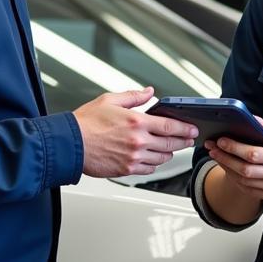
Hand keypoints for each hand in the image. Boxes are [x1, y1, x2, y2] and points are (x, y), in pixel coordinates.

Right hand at [74, 87, 198, 177]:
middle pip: (170, 144)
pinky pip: (148, 170)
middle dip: (183, 142)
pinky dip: (154, 164)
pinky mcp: (126, 170)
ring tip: (170, 149)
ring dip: (169, 154)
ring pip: (161, 159)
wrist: (70, 144)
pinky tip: (153, 159)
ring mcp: (133, 158)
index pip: (170, 126)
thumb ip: (133, 96)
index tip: (192, 129)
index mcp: (137, 122)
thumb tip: (149, 92)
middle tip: (188, 140)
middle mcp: (138, 141)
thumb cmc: (86, 123)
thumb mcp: (110, 100)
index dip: (186, 128)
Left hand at [206, 120, 262, 207]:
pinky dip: (237, 182)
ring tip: (218, 158)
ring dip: (227, 170)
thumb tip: (254, 120)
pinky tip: (231, 171)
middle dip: (224, 158)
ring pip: (244, 182)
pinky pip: (251, 192)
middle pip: (244, 169)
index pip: (252, 153)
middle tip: (212, 148)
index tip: (221, 140)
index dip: (233, 147)